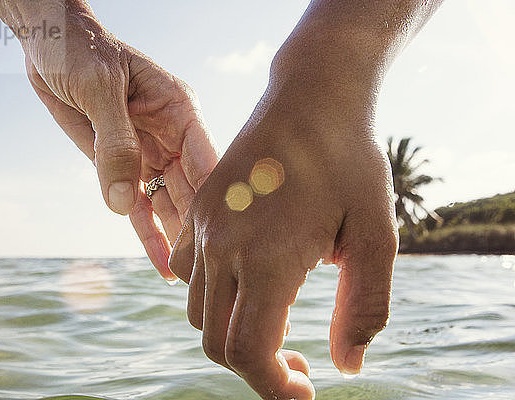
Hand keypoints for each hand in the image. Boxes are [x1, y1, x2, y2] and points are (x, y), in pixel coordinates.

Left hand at [22, 9, 216, 279]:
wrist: (49, 46)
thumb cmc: (80, 50)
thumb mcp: (99, 88)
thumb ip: (114, 143)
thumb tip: (122, 203)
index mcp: (180, 112)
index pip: (209, 162)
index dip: (221, 198)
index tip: (232, 236)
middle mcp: (171, 139)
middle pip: (194, 192)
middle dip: (203, 230)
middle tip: (215, 273)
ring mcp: (148, 157)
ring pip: (169, 206)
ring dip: (180, 240)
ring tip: (194, 279)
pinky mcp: (121, 170)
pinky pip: (137, 209)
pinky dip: (149, 236)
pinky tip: (163, 266)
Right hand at [169, 76, 397, 397]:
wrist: (311, 96)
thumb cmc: (350, 161)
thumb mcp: (377, 235)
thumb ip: (364, 307)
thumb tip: (347, 364)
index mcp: (267, 258)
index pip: (249, 353)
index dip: (275, 389)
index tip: (305, 392)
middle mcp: (223, 247)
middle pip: (217, 343)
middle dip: (256, 368)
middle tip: (298, 363)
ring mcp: (203, 228)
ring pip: (198, 313)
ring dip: (233, 333)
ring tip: (277, 322)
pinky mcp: (198, 211)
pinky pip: (186, 274)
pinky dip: (211, 297)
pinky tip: (247, 283)